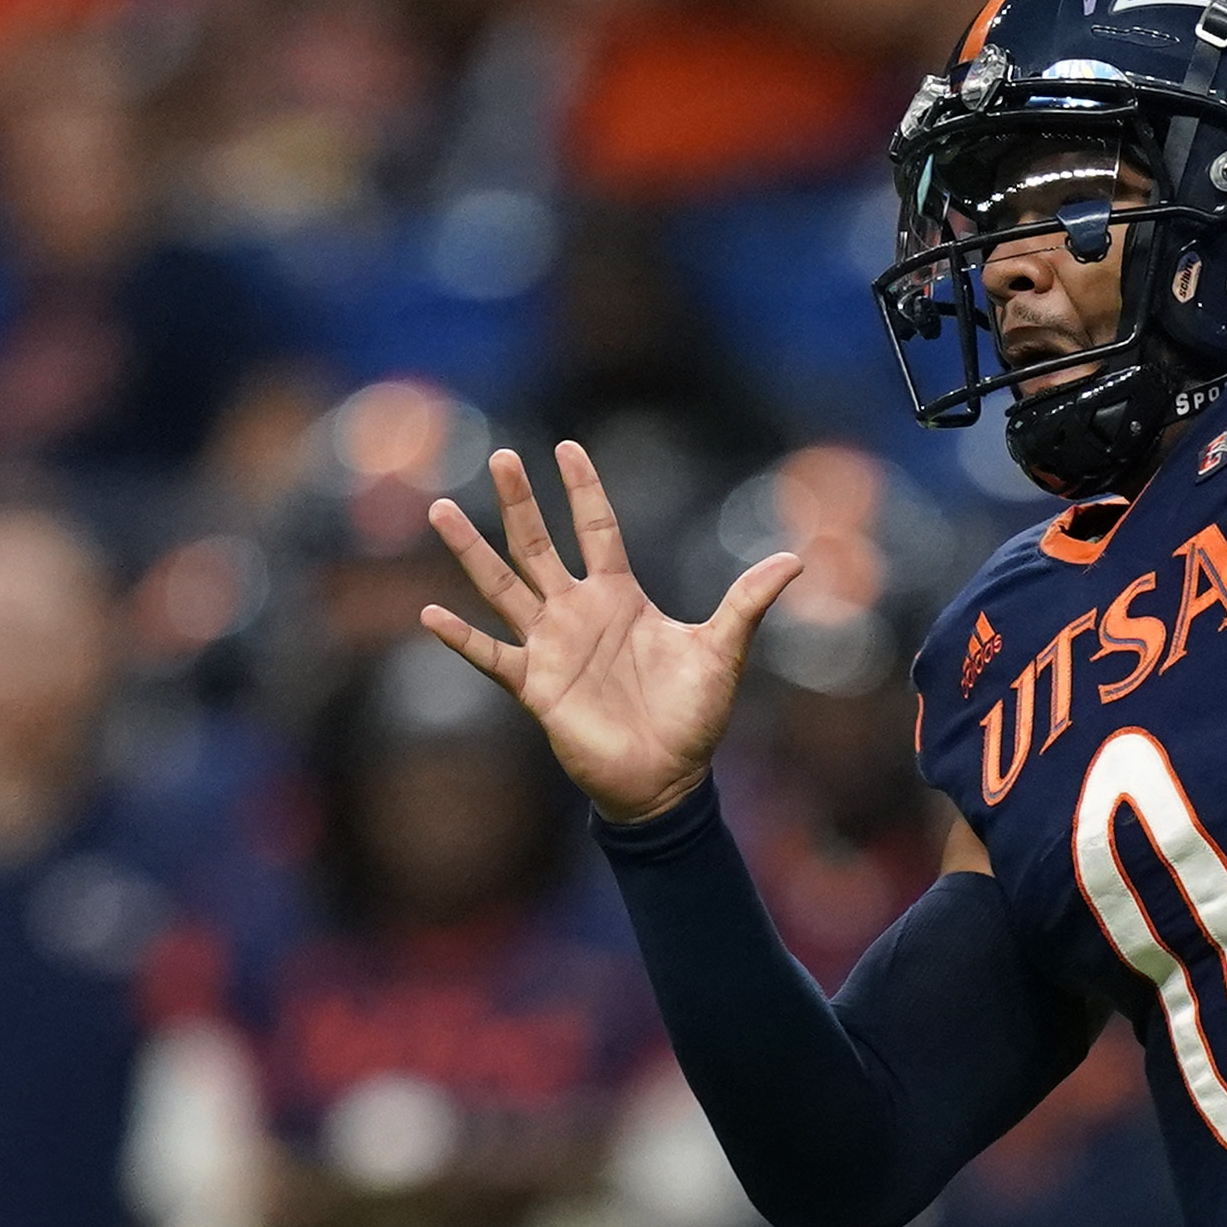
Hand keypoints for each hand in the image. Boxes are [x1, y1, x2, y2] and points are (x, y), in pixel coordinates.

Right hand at [423, 441, 799, 826]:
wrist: (668, 779)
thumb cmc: (693, 716)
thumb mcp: (723, 651)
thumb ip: (748, 603)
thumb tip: (795, 560)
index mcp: (619, 596)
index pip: (597, 530)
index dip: (583, 491)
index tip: (567, 448)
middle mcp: (577, 612)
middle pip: (539, 545)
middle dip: (521, 503)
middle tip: (501, 457)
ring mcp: (551, 647)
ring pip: (503, 587)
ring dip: (473, 552)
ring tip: (442, 510)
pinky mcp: (536, 686)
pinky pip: (492, 657)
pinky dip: (462, 638)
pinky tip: (432, 614)